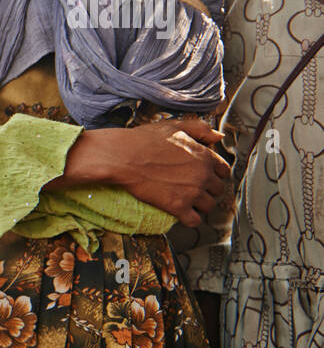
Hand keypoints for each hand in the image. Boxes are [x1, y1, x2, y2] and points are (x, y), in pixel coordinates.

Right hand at [109, 119, 229, 227]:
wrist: (123, 157)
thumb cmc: (144, 141)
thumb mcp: (174, 127)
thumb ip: (200, 129)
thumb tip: (218, 136)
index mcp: (204, 156)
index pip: (223, 170)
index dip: (216, 174)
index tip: (207, 177)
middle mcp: (202, 175)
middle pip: (218, 190)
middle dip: (209, 190)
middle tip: (196, 190)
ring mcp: (191, 192)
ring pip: (208, 206)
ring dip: (200, 206)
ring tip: (189, 203)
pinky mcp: (177, 206)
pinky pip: (194, 220)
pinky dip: (190, 219)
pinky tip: (182, 214)